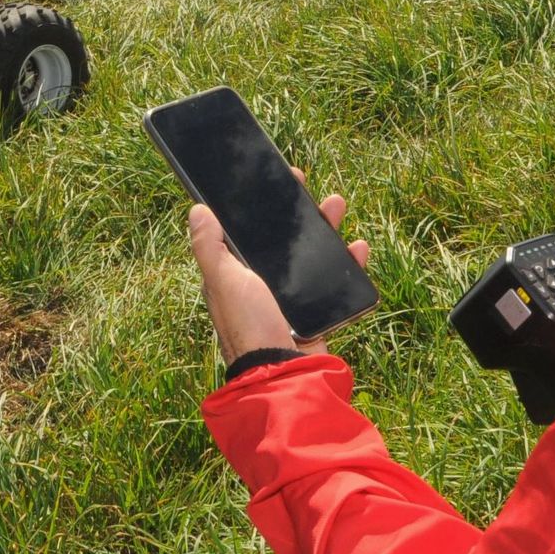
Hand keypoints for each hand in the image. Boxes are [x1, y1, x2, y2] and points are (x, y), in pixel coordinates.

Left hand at [188, 171, 369, 363]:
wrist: (283, 372)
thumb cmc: (247, 326)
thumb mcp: (224, 281)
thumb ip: (210, 247)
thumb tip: (197, 210)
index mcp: (236, 272)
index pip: (249, 230)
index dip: (262, 206)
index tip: (277, 181)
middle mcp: (262, 282)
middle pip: (284, 239)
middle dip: (299, 212)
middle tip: (309, 188)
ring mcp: (291, 296)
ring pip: (311, 254)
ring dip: (326, 229)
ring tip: (337, 205)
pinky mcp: (315, 310)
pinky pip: (334, 280)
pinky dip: (347, 263)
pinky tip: (357, 248)